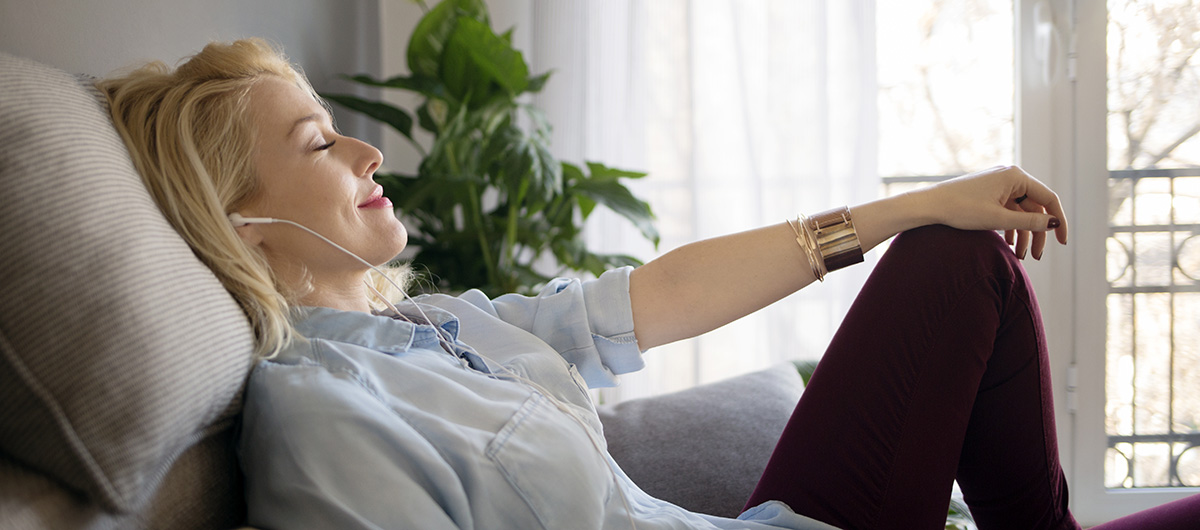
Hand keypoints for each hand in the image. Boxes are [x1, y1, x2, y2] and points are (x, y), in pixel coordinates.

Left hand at [914, 165, 1068, 259]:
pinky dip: (1010, 227)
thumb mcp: (998, 219)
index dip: (1059, 222)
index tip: (1063, 243)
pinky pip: (1007, 211)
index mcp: (1016, 176)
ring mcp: (998, 185)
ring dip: (1022, 234)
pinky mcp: (988, 193)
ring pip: (1020, 212)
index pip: (1049, 199)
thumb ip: (1029, 222)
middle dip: (1036, 233)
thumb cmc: (961, 209)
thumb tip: (1055, 223)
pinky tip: (1009, 245)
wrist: (929, 205)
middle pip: (1034, 208)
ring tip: (1020, 256)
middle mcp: (1010, 177)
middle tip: (1035, 256)